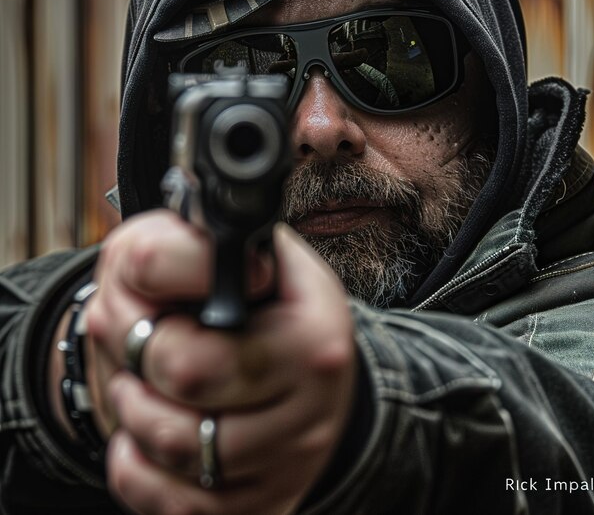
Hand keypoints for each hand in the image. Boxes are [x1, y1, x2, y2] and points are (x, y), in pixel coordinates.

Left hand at [85, 211, 356, 514]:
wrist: (315, 358)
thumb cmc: (269, 297)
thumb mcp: (238, 248)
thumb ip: (183, 249)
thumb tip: (140, 276)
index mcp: (314, 335)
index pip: (189, 351)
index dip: (143, 325)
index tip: (148, 307)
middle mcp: (315, 405)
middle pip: (181, 395)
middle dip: (135, 366)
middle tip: (137, 348)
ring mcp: (293, 461)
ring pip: (176, 454)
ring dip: (134, 416)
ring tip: (139, 387)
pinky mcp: (271, 503)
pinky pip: (178, 507)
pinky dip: (140, 471)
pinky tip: (146, 439)